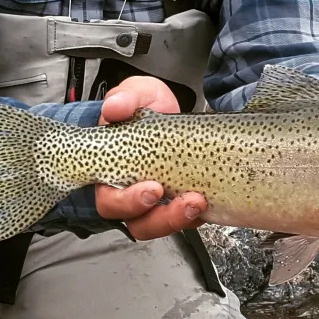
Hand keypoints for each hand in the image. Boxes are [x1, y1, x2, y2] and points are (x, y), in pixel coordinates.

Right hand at [95, 76, 205, 239]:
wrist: (169, 109)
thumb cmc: (144, 106)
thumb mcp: (137, 93)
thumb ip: (125, 97)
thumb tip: (113, 108)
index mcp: (113, 171)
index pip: (110, 200)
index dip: (128, 202)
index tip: (151, 188)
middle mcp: (131, 192)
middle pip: (137, 221)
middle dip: (159, 216)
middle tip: (182, 199)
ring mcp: (156, 200)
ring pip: (159, 225)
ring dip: (178, 219)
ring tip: (198, 201)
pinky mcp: (177, 200)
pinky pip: (184, 221)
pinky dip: (195, 216)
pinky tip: (208, 202)